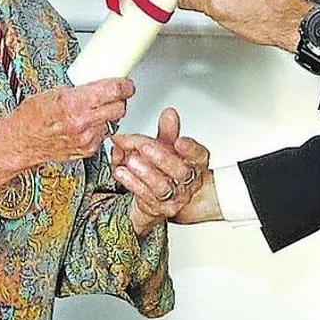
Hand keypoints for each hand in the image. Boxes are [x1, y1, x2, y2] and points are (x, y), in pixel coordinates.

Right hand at [0, 78, 133, 167]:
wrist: (21, 141)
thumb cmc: (32, 117)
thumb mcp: (54, 92)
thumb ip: (79, 90)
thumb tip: (98, 83)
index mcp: (74, 102)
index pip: (114, 90)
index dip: (125, 86)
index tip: (127, 84)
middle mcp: (83, 122)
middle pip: (119, 108)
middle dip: (120, 100)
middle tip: (115, 96)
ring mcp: (86, 138)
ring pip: (113, 122)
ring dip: (109, 115)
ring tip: (95, 111)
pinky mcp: (87, 150)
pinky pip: (103, 135)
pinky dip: (99, 129)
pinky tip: (88, 125)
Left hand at [111, 108, 209, 234]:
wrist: (165, 197)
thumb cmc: (169, 168)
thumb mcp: (169, 146)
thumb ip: (168, 131)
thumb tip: (169, 113)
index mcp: (196, 162)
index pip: (198, 155)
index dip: (190, 149)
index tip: (179, 141)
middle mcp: (188, 181)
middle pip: (180, 172)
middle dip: (162, 158)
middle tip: (145, 147)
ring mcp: (174, 196)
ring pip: (162, 186)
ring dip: (145, 173)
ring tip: (131, 160)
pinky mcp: (158, 206)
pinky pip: (144, 195)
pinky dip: (131, 182)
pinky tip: (121, 172)